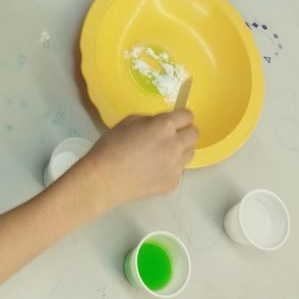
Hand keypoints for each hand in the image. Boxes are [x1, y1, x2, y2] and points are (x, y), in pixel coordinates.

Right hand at [78, 111, 198, 212]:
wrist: (104, 180)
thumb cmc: (111, 146)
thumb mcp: (129, 122)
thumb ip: (150, 120)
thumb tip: (160, 123)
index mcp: (164, 126)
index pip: (188, 116)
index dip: (181, 116)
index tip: (175, 120)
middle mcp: (175, 145)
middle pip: (195, 134)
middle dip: (185, 132)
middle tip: (171, 136)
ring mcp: (176, 166)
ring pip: (190, 153)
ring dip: (181, 150)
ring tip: (162, 154)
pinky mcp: (173, 183)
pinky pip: (178, 171)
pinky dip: (170, 168)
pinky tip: (153, 170)